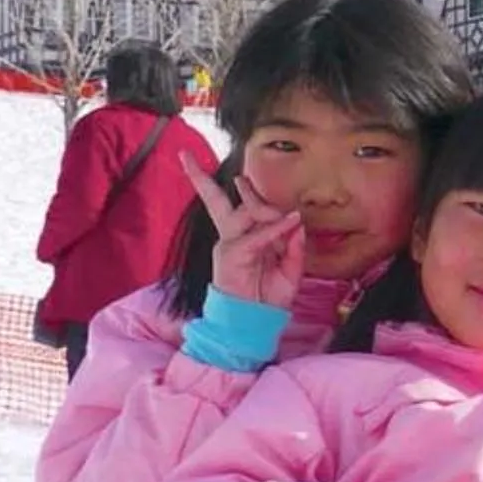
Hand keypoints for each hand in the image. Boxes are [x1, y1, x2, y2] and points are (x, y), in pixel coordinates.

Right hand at [183, 154, 302, 309]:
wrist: (253, 324)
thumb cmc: (269, 298)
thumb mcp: (290, 269)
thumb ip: (293, 246)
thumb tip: (297, 223)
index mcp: (242, 237)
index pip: (238, 207)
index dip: (243, 190)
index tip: (239, 178)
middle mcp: (231, 237)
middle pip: (215, 201)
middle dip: (199, 179)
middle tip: (185, 157)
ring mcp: (228, 245)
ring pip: (242, 213)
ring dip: (265, 208)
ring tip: (288, 214)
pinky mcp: (232, 256)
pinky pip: (256, 236)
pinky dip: (274, 229)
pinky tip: (289, 222)